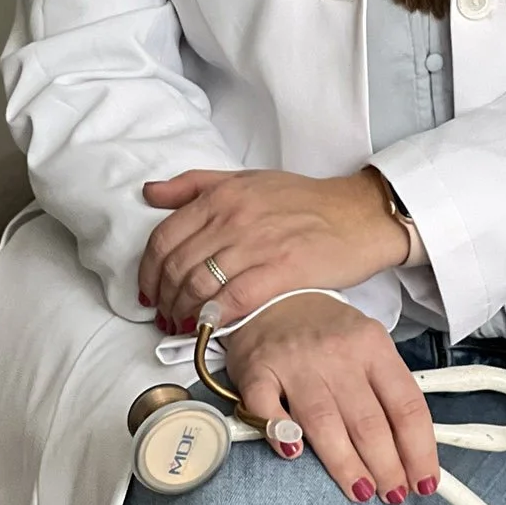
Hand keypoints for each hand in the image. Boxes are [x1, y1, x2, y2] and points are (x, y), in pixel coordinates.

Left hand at [138, 166, 407, 331]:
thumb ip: (195, 185)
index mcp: (221, 195)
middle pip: (177, 267)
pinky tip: (211, 326)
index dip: (148, 273)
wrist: (357, 214)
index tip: (149, 293)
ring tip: (185, 326)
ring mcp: (258, 243)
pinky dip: (216, 316)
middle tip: (166, 317)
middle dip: (164, 299)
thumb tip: (149, 193)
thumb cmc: (303, 200)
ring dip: (185, 313)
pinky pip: (236, 298)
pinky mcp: (283, 268)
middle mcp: (234, 216)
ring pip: (200, 285)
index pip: (164, 238)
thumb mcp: (246, 179)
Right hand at [226, 292, 440, 504]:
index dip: (418, 450)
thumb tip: (412, 452)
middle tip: (393, 495)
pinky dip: (280, 434)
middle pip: (368, 422)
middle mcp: (338, 353)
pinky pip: (267, 409)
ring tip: (361, 492)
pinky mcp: (257, 370)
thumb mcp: (368, 346)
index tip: (424, 481)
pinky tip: (293, 455)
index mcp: (373, 346)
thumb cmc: (326, 331)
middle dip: (386, 467)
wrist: (273, 294)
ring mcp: (296, 361)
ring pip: (324, 423)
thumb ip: (388, 391)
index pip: (406, 406)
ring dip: (345, 466)